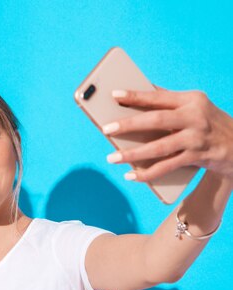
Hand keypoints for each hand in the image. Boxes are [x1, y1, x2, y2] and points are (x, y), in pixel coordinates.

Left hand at [104, 88, 232, 181]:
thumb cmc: (208, 122)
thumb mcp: (195, 106)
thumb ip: (169, 101)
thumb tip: (140, 90)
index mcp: (191, 100)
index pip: (158, 97)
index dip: (136, 96)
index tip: (114, 95)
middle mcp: (195, 116)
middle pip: (156, 120)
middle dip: (129, 125)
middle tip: (106, 129)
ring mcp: (197, 138)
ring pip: (159, 147)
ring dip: (133, 154)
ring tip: (112, 158)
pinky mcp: (198, 157)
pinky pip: (167, 166)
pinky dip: (147, 173)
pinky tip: (131, 175)